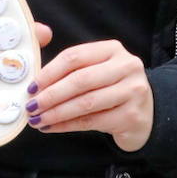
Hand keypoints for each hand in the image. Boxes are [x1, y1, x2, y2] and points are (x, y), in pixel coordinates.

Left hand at [26, 39, 153, 152]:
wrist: (145, 113)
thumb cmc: (111, 89)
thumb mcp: (97, 70)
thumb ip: (70, 67)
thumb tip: (34, 78)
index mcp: (112, 49)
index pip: (74, 56)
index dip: (49, 72)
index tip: (31, 86)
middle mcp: (126, 66)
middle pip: (80, 80)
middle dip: (51, 95)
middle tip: (31, 105)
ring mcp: (132, 91)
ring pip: (86, 103)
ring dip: (56, 113)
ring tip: (37, 119)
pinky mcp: (131, 115)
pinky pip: (92, 121)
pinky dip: (67, 126)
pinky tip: (52, 127)